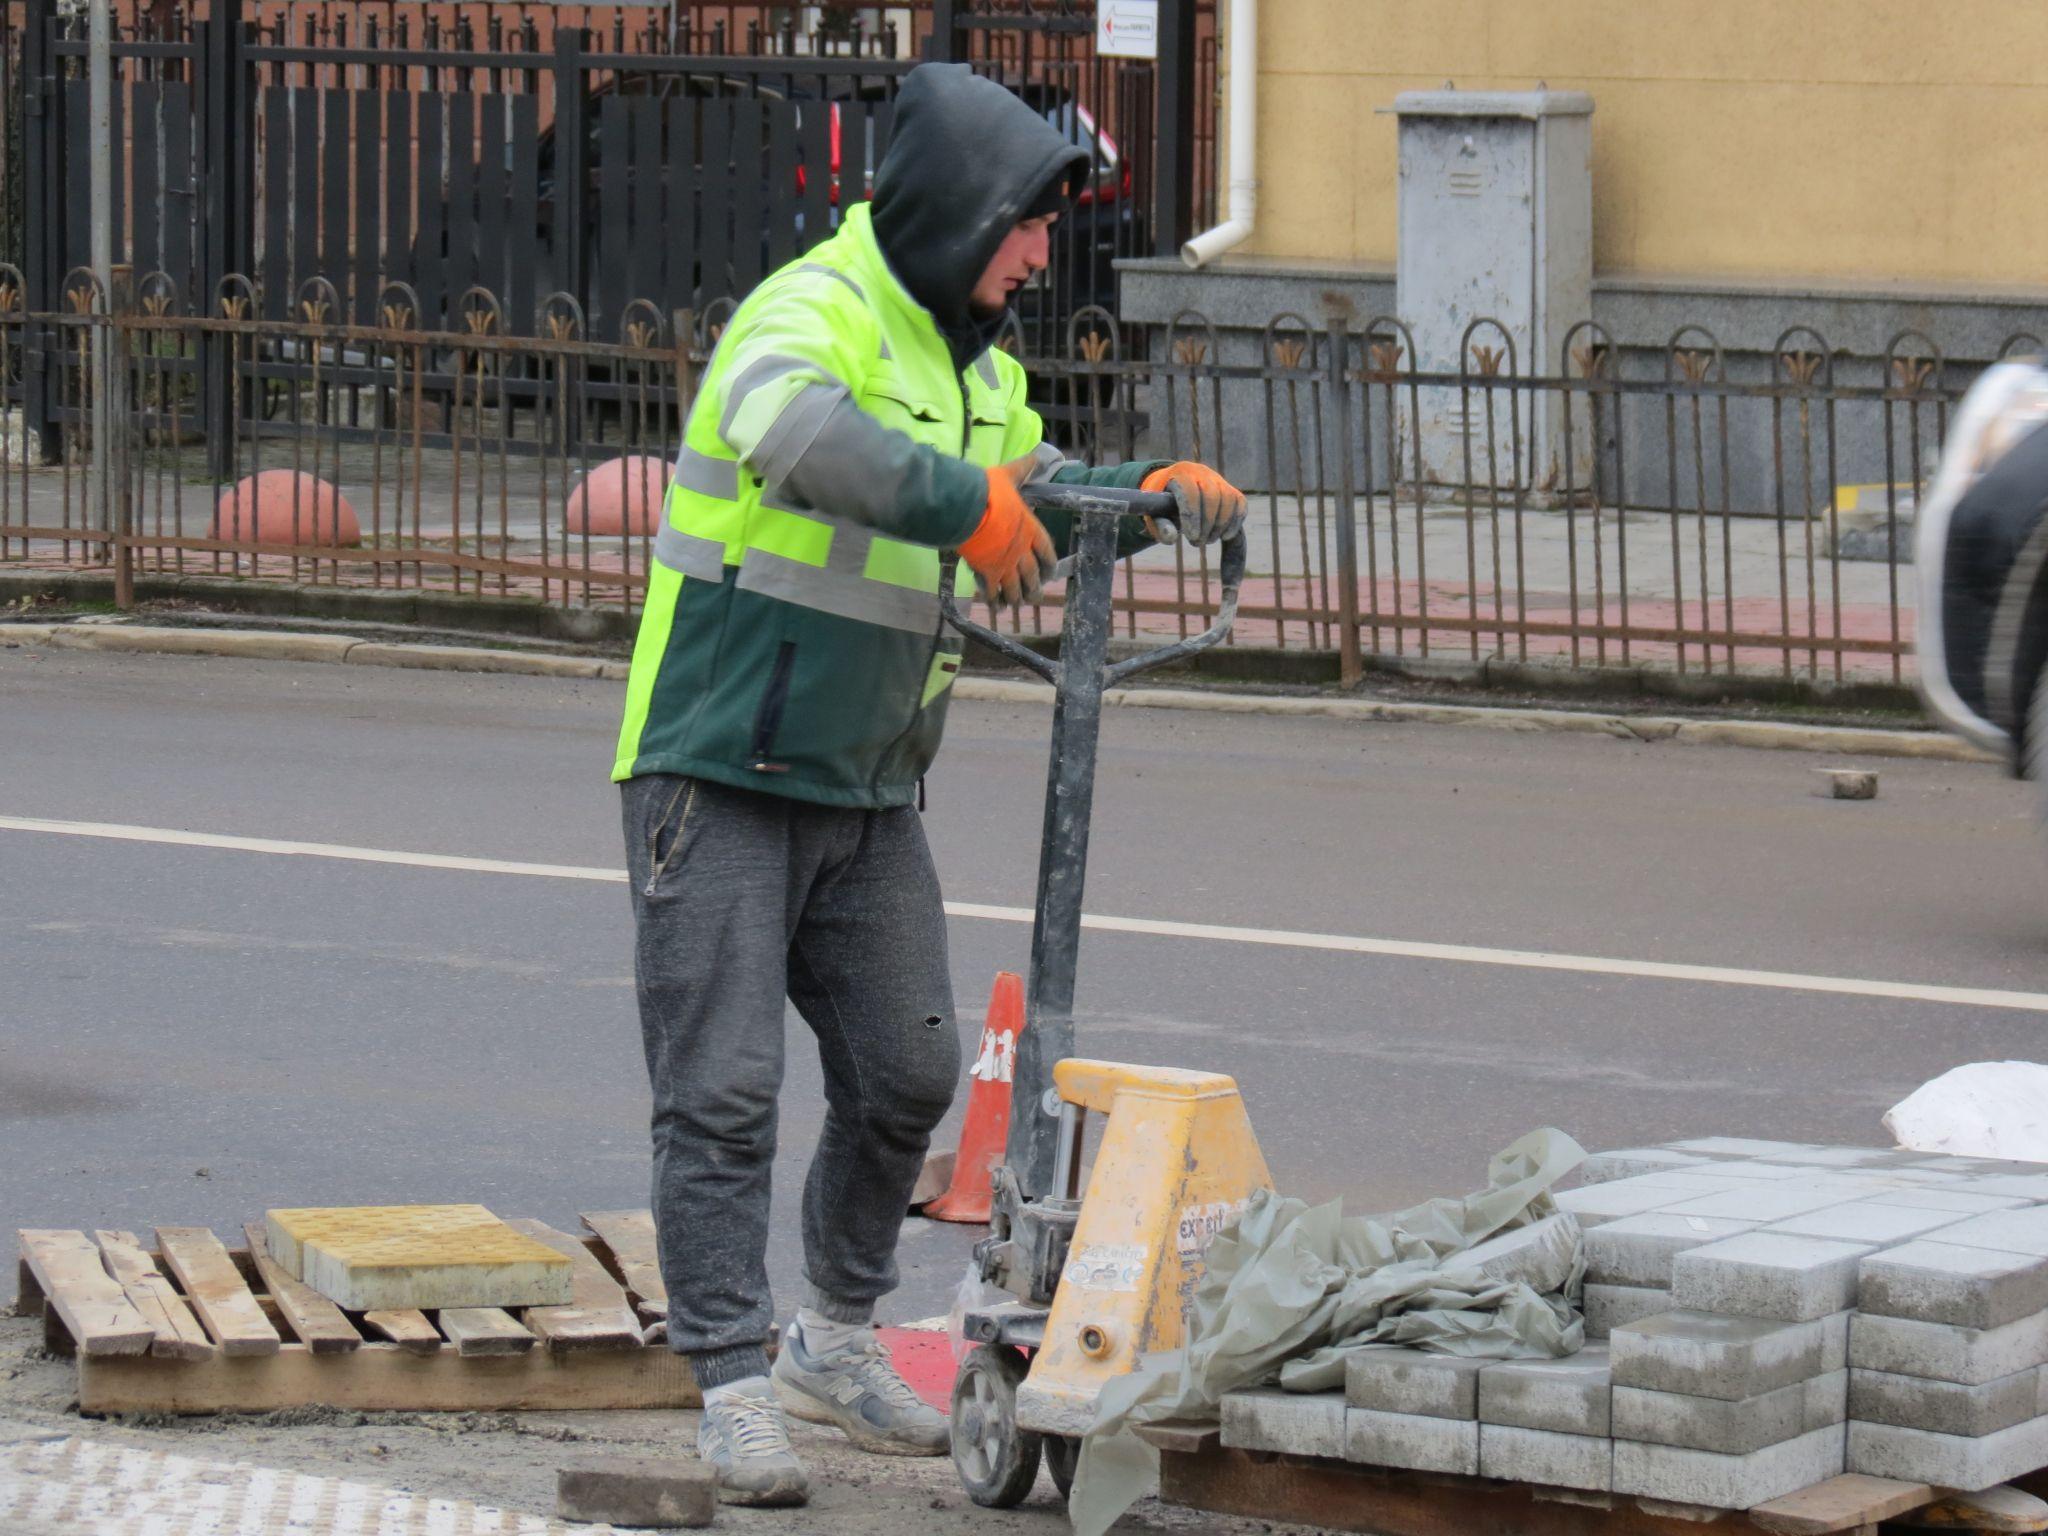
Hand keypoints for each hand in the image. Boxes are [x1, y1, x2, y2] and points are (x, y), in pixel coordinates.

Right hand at [958, 459, 1057, 609]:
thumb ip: (1023, 468)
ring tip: (1017, 605)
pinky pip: (992, 590)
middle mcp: (1021, 548)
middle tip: (1036, 598)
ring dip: (1017, 597)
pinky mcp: (987, 571)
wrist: (967, 507)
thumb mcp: (1008, 475)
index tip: (1051, 573)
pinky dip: (994, 600)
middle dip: (1034, 587)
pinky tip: (995, 607)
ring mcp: (1005, 562)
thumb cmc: (988, 490)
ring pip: (1015, 586)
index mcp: (1029, 527)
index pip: (1046, 548)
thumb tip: (1039, 455)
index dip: (1049, 562)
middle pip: (1032, 573)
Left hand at [1139, 462, 1245, 546]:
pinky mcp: (1230, 489)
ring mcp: (1218, 479)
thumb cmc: (1163, 506)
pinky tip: (1225, 536)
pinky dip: (1235, 521)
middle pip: (1212, 495)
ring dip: (1221, 524)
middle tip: (1197, 542)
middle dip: (1208, 523)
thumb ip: (1161, 526)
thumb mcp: (1155, 515)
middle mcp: (1201, 472)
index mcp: (1180, 473)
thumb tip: (1171, 537)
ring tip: (1207, 540)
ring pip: (1229, 499)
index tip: (1192, 537)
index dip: (1193, 515)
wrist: (1174, 491)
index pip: (1190, 491)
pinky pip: (1240, 503)